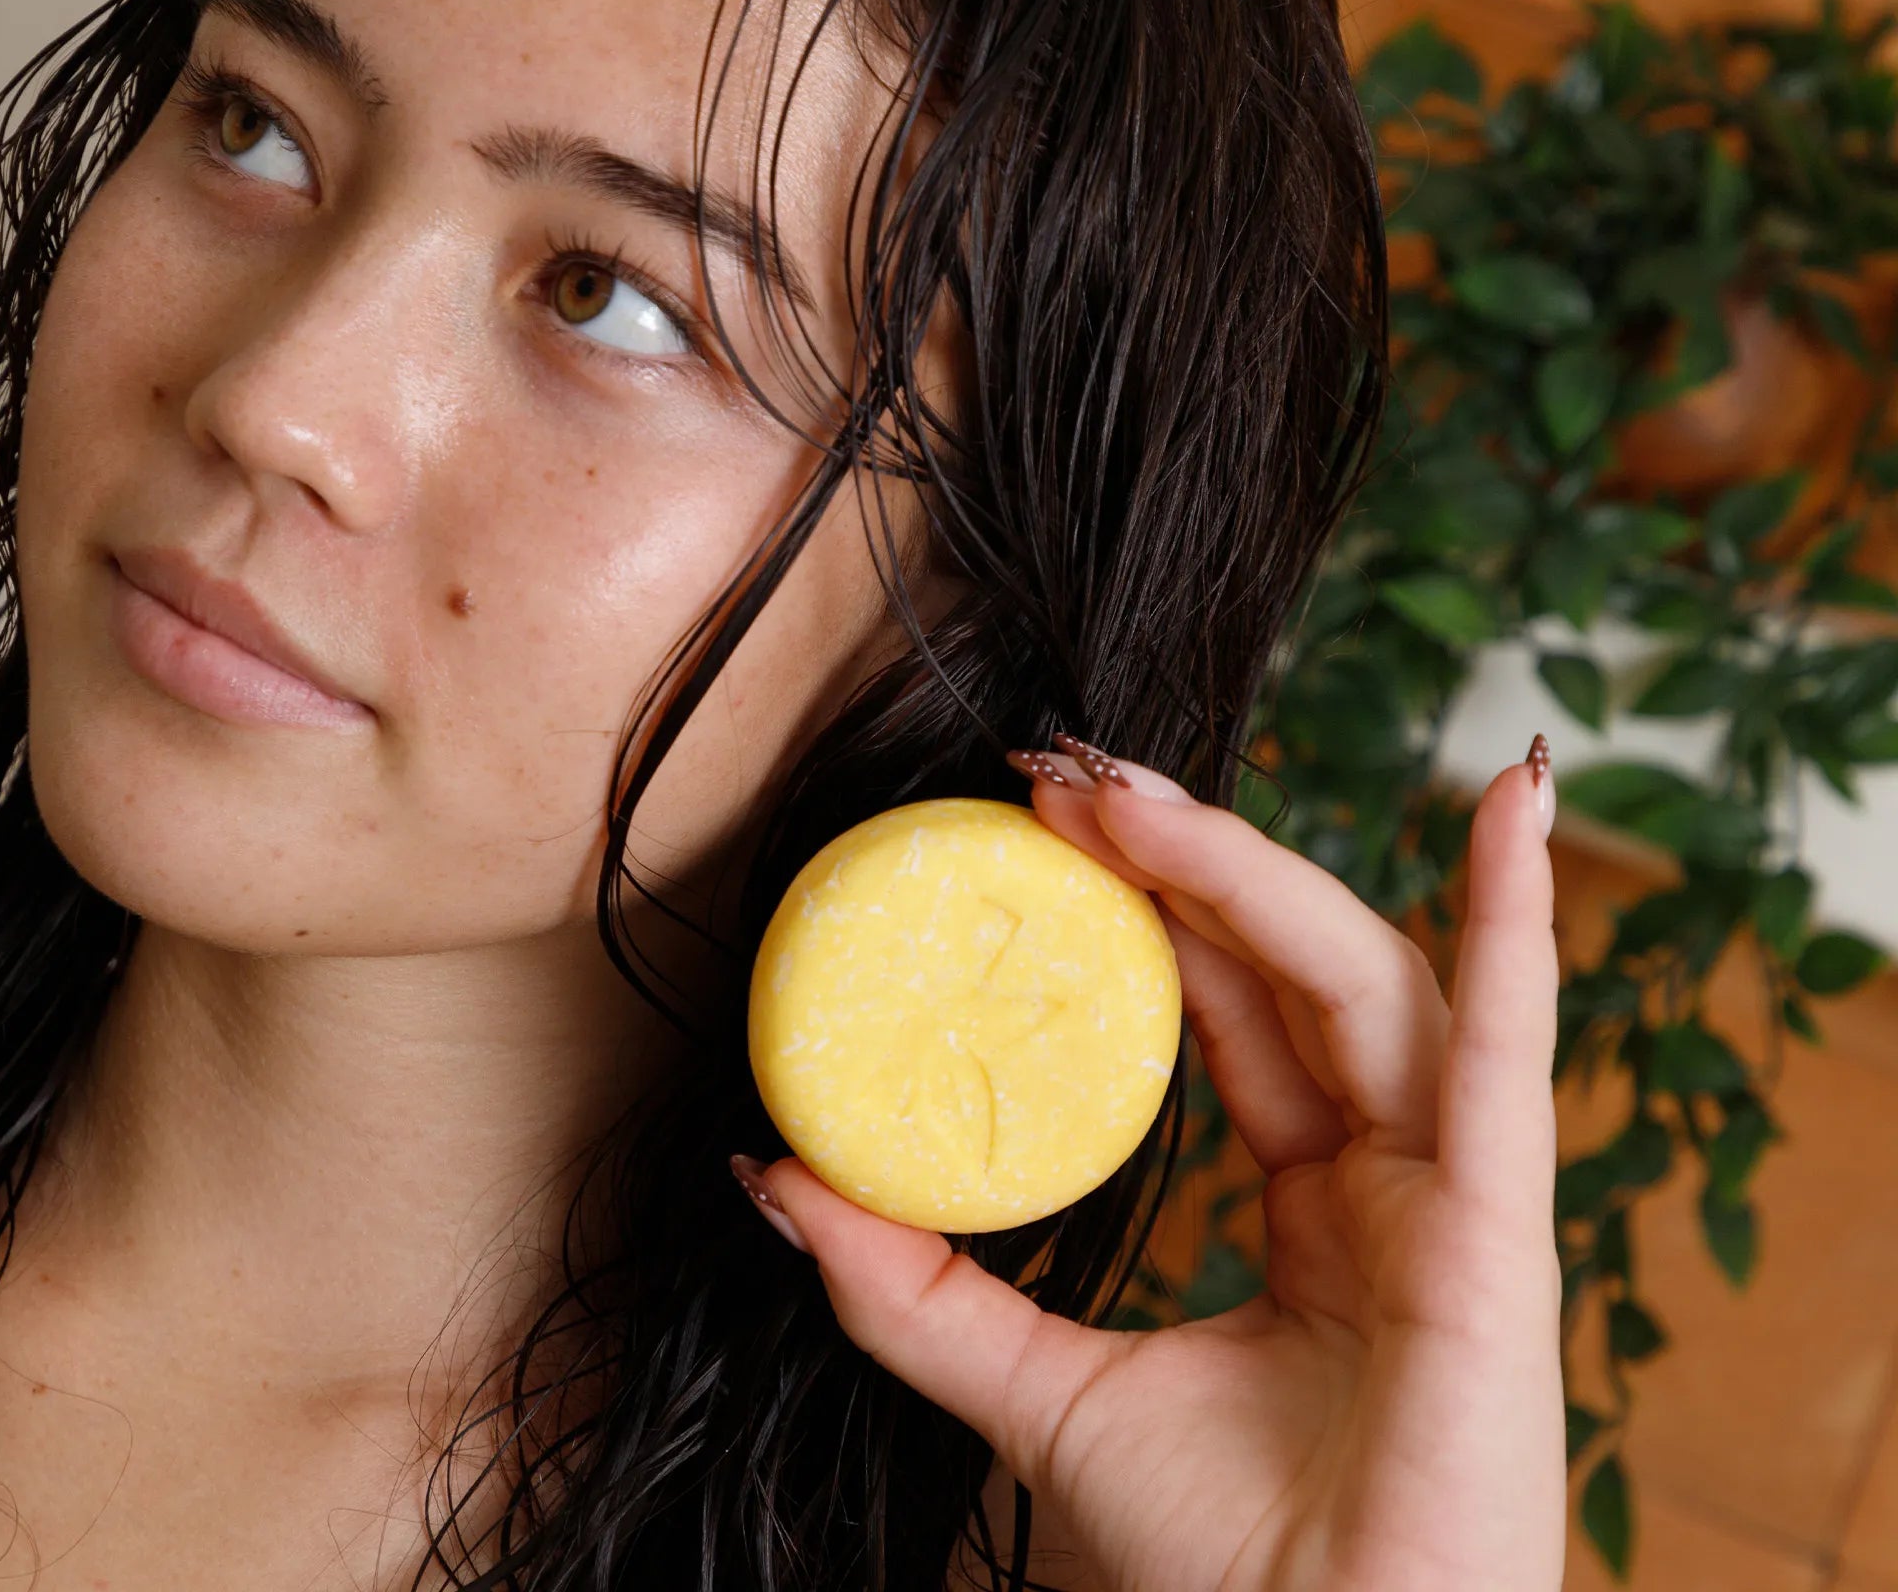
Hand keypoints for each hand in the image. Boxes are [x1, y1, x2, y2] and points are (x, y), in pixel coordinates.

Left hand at [733, 736, 1567, 1591]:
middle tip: (1058, 776)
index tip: (1039, 823)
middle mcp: (1389, 1178)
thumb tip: (768, 1172)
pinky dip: (1518, 923)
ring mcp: (1450, 1194)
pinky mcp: (1497, 1230)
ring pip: (1364, 980)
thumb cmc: (1219, 1575)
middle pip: (1290, 969)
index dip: (1149, 907)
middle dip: (1181, 861)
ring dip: (1252, 870)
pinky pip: (1511, 1052)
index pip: (1234, 1012)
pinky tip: (1512, 803)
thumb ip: (912, 1286)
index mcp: (1313, 1206)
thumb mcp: (1036, 1392)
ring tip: (1126, 794)